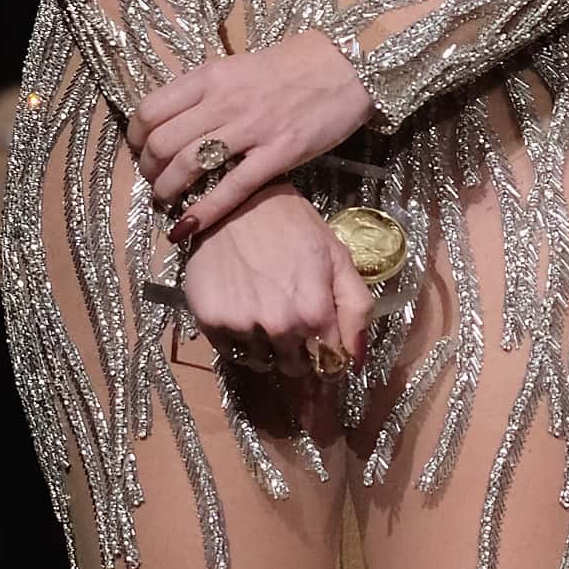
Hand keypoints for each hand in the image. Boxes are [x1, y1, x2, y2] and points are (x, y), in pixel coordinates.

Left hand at [129, 31, 375, 238]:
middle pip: (161, 143)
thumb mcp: (239, 67)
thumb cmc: (295, 65)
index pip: (150, 110)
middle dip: (150, 170)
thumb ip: (208, 92)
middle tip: (156, 182)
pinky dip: (204, 212)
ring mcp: (252, 128)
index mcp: (211, 76)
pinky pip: (231, 188)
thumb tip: (176, 121)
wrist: (348, 64)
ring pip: (188, 166)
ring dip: (168, 191)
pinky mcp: (280, 153)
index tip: (141, 152)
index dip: (136, 138)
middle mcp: (224, 101)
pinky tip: (189, 227)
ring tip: (169, 201)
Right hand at [177, 181, 372, 375]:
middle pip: (294, 367)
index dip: (329, 355)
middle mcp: (279, 325)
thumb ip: (356, 309)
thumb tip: (357, 362)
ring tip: (265, 308)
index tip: (321, 340)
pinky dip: (238, 339)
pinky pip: (231, 352)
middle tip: (291, 316)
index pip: (330, 364)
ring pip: (261, 362)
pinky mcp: (210, 322)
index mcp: (316, 312)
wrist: (236, 200)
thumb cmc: (293, 225)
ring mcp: (242, 325)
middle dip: (298, 351)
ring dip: (267, 347)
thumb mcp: (337, 256)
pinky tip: (242, 306)